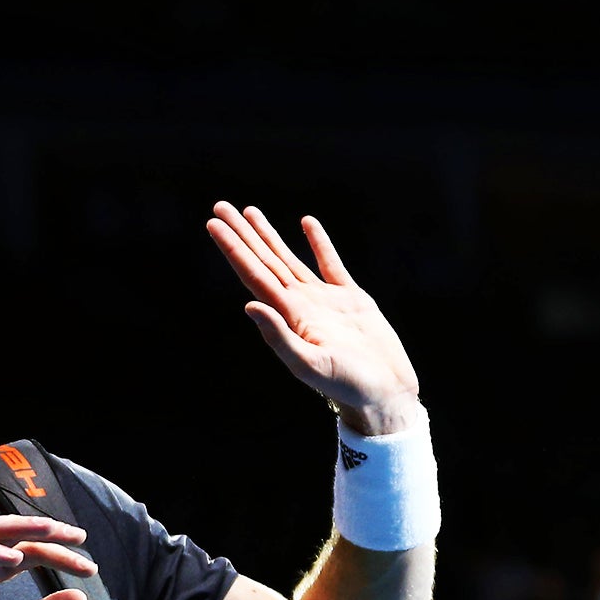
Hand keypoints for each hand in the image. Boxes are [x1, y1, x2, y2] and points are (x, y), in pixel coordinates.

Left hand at [206, 203, 421, 434]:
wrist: (384, 393)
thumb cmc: (347, 385)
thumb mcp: (309, 364)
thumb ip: (279, 337)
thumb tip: (249, 305)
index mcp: (288, 316)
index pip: (253, 274)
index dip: (234, 249)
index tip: (214, 224)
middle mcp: (300, 305)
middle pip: (264, 261)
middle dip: (242, 234)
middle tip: (220, 206)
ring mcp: (324, 301)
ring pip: (289, 259)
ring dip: (268, 236)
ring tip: (250, 211)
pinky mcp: (350, 300)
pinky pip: (330, 264)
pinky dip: (319, 243)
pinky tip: (306, 223)